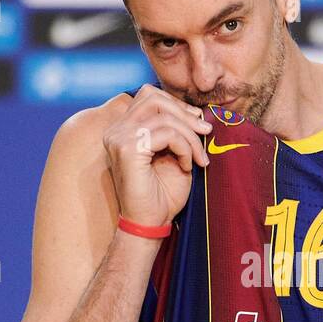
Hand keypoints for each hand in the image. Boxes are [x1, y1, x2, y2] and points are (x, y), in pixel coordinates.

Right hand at [103, 84, 213, 228]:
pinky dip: (184, 146)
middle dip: (185, 114)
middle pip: (153, 98)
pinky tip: (187, 165)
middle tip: (206, 133)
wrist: (150, 224)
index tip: (198, 123)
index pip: (148, 97)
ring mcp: (119, 138)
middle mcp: (116, 131)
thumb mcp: (172, 155)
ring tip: (198, 156)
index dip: (177, 104)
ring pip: (163, 115)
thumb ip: (176, 131)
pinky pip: (166, 133)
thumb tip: (195, 112)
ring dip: (189, 134)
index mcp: (123, 130)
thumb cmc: (162, 194)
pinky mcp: (127, 150)